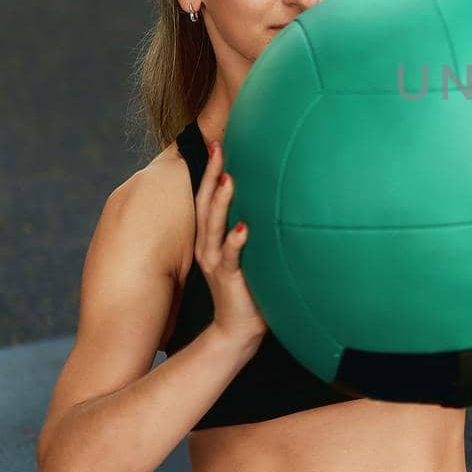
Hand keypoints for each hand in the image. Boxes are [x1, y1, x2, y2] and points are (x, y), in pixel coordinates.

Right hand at [195, 138, 267, 348]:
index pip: (207, 198)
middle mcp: (208, 247)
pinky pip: (232, 258)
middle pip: (206, 204)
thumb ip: (247, 229)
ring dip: (222, 202)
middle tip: (218, 147)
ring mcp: (217, 262)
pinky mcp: (229, 279)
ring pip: (215, 227)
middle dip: (212, 175)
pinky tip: (245, 228)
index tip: (217, 143)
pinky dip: (237, 242)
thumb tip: (264, 202)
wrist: (239, 329)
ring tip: (229, 178)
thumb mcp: (246, 253)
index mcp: (210, 239)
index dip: (211, 171)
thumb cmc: (248, 287)